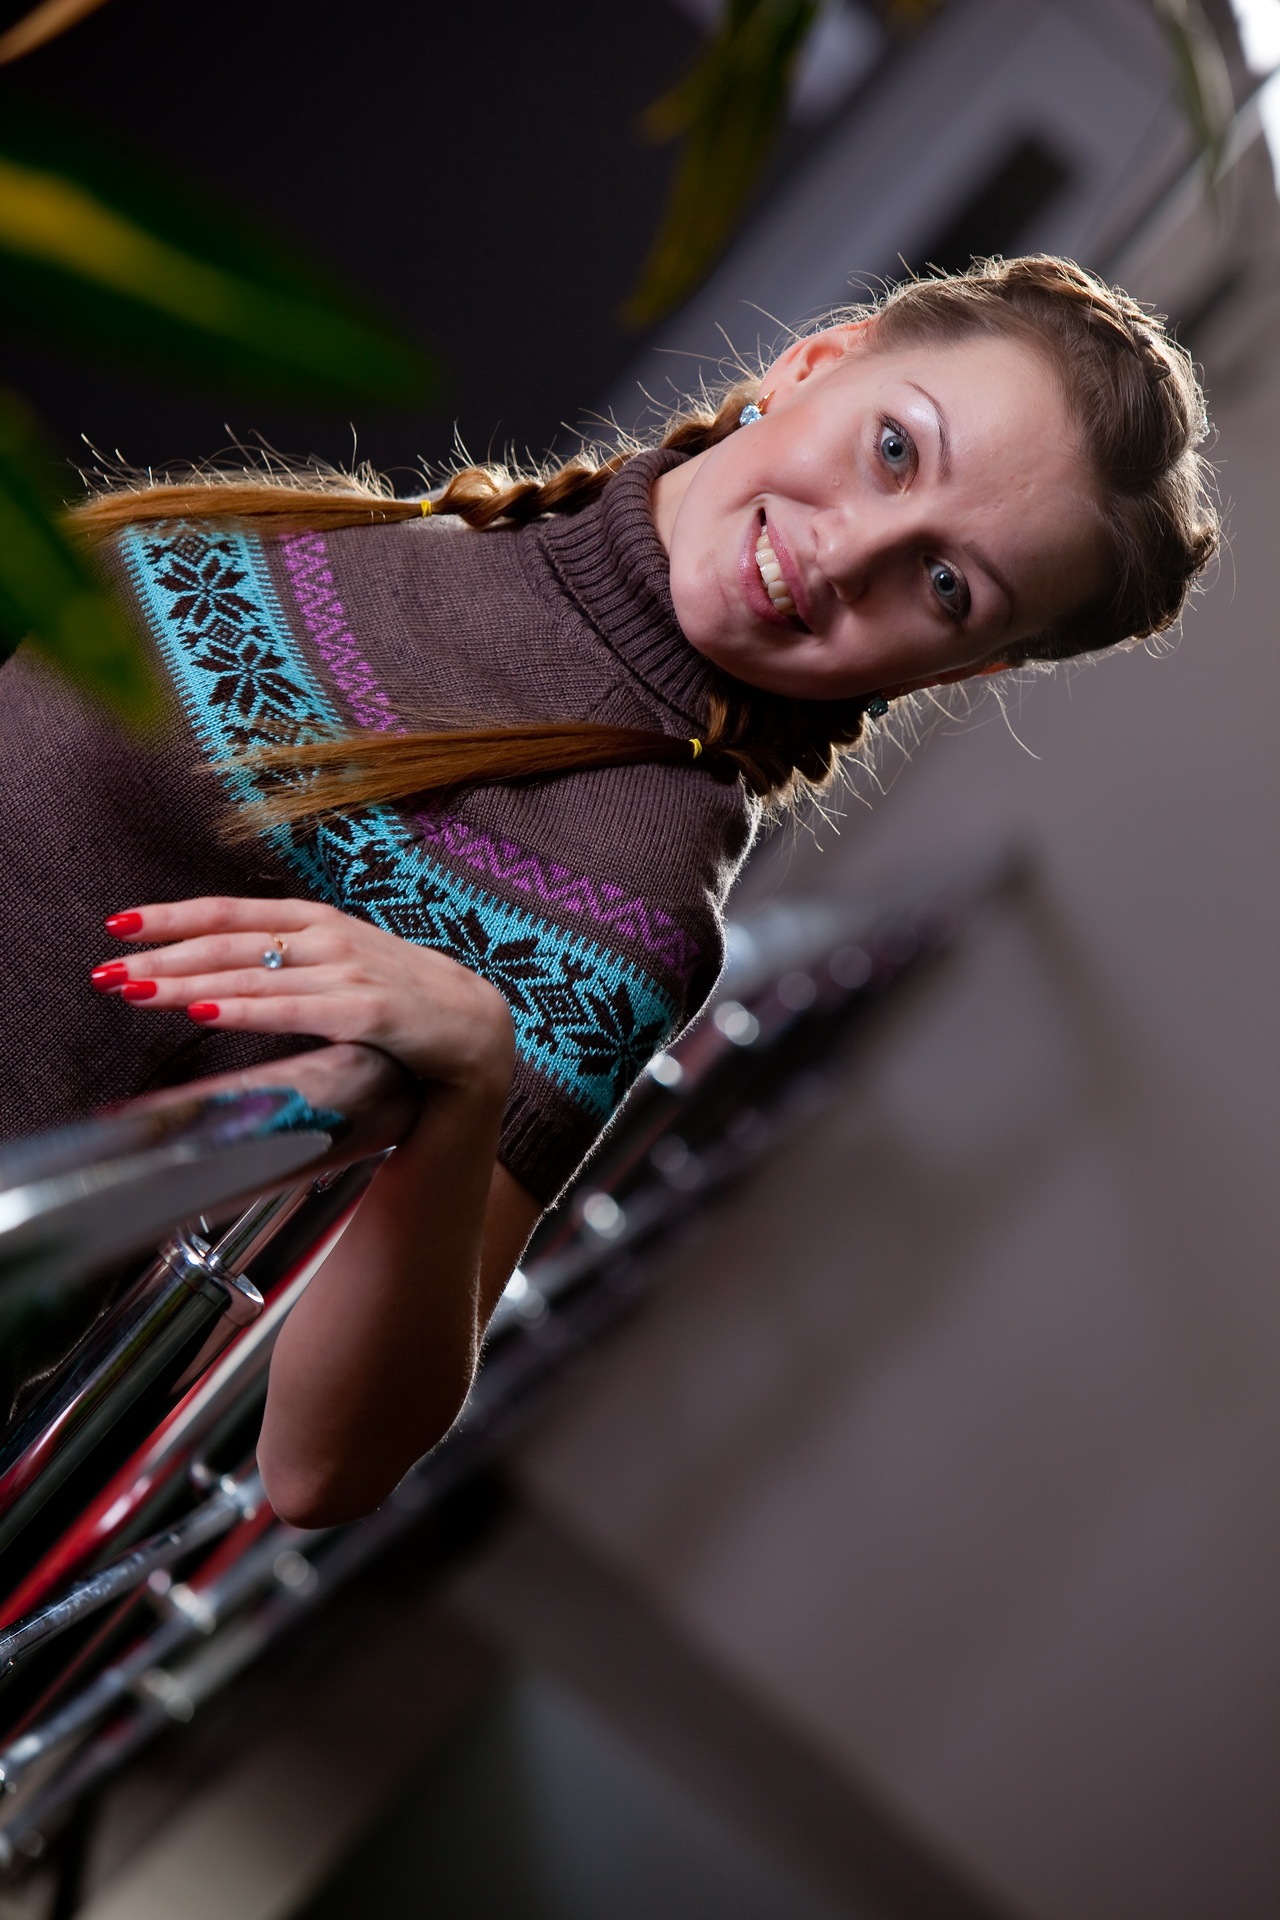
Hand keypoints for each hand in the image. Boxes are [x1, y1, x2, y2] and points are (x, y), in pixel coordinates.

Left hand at [90, 895, 514, 1092]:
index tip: (119, 925)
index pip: (231, 912)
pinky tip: (202, 1011)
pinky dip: (242, 1009)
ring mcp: (347, 973)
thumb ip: (291, 960)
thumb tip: (223, 968)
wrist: (474, 1032)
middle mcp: (328, 939)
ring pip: (248, 975)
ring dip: (183, 984)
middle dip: (159, 955)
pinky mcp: (364, 1013)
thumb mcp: (344, 965)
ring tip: (132, 991)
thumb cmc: (404, 1001)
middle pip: (227, 943)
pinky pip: (289, 1009)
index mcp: (319, 922)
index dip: (172, 916)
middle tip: (103, 969)